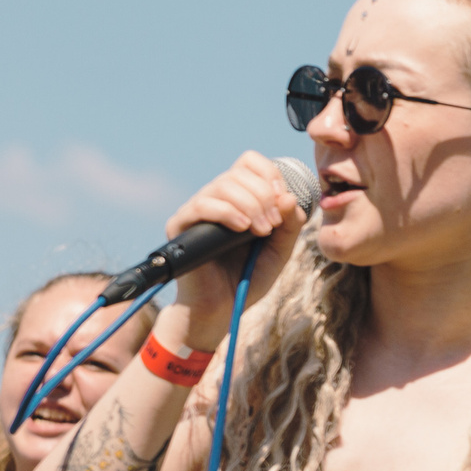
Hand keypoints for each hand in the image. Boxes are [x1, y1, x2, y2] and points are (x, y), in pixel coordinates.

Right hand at [160, 151, 309, 343]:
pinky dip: (228, 212)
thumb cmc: (248, 277)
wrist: (221, 308)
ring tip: (261, 231)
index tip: (283, 201)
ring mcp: (197, 210)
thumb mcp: (280, 250)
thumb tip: (288, 196)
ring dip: (250, 205)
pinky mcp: (181, 224)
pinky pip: (202, 204)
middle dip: (264, 196)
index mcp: (240, 198)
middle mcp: (216, 199)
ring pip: (223, 185)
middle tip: (272, 225)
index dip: (270, 174)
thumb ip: (289, 225)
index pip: (250, 162)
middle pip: (239, 172)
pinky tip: (243, 228)